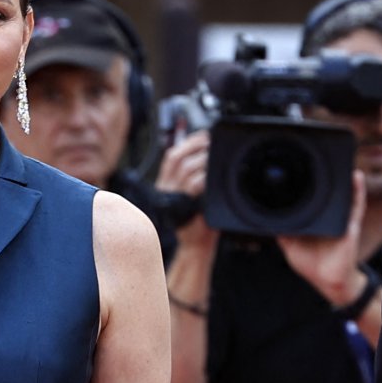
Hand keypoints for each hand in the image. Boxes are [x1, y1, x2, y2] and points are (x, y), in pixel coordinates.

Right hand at [155, 129, 216, 250]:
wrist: (196, 246)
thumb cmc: (198, 221)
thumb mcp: (193, 196)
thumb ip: (195, 176)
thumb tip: (207, 154)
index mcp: (165, 184)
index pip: (172, 156)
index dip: (188, 142)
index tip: (204, 136)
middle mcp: (166, 189)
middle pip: (177, 157)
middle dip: (197, 146)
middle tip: (212, 144)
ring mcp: (173, 198)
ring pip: (186, 168)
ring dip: (204, 160)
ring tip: (215, 160)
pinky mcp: (183, 205)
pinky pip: (194, 184)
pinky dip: (205, 177)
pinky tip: (213, 177)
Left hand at [278, 170, 366, 305]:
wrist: (329, 281)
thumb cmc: (311, 266)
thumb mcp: (291, 248)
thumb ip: (283, 234)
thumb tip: (269, 221)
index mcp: (315, 222)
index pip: (311, 200)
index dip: (306, 187)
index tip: (299, 172)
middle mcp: (328, 217)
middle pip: (328, 194)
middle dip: (326, 178)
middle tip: (320, 159)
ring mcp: (341, 219)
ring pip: (343, 195)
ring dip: (343, 179)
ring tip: (340, 161)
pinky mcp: (350, 225)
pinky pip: (356, 205)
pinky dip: (357, 191)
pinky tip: (356, 176)